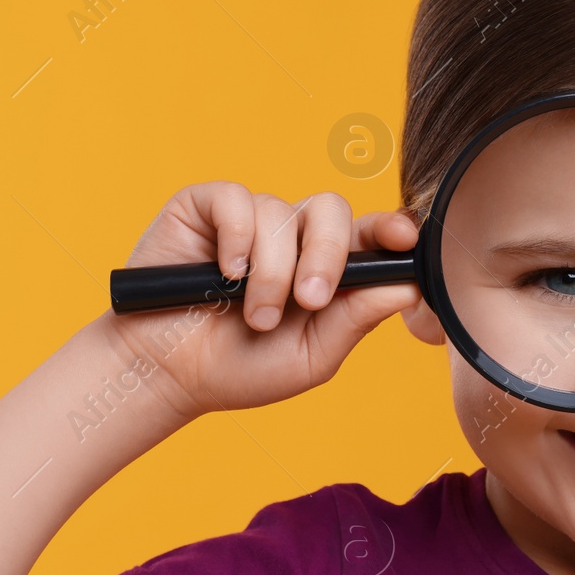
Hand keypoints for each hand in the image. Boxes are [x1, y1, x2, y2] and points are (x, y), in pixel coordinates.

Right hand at [95, 182, 420, 418]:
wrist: (166, 374)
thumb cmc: (240, 368)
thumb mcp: (311, 356)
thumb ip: (356, 319)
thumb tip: (408, 286)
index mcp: (326, 268)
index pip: (369, 235)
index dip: (390, 227)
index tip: (404, 237)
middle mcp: (292, 237)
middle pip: (331, 210)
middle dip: (327, 254)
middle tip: (310, 299)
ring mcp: (250, 219)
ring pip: (281, 214)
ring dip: (271, 273)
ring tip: (253, 316)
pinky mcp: (205, 208)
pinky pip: (236, 200)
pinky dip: (238, 237)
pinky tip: (226, 272)